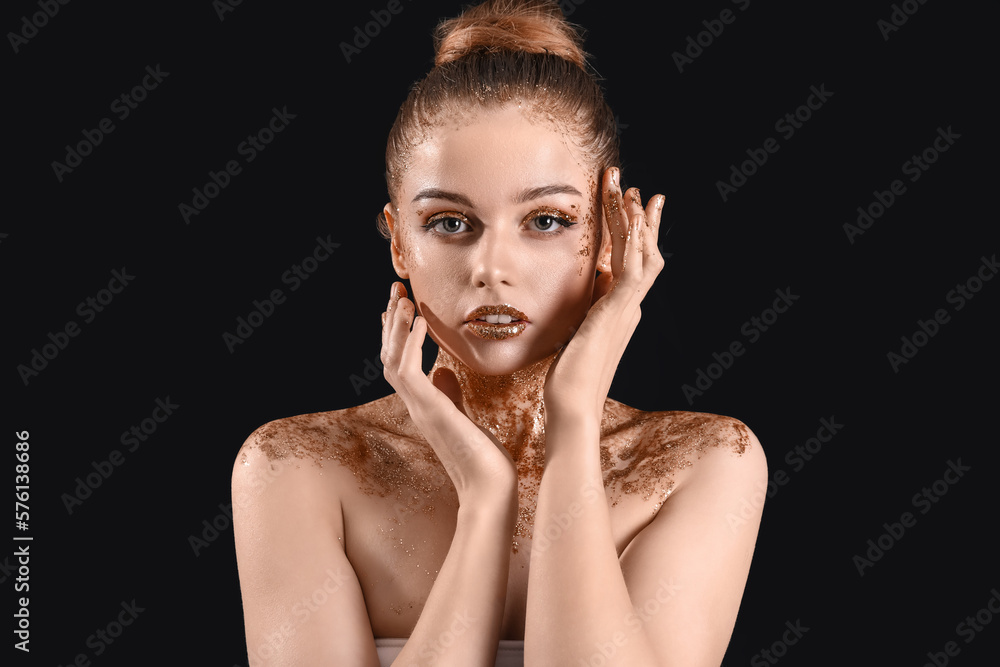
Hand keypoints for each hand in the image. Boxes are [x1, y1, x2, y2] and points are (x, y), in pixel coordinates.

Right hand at [381, 283, 516, 500]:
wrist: (489, 490)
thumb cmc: (483, 460)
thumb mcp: (466, 417)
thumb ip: (451, 393)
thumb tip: (444, 370)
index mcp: (424, 404)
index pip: (400, 362)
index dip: (396, 333)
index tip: (401, 305)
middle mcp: (416, 404)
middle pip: (388, 355)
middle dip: (391, 321)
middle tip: (396, 290)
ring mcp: (419, 408)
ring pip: (390, 360)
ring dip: (396, 327)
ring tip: (403, 299)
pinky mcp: (429, 410)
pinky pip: (408, 371)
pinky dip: (411, 343)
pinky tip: (421, 322)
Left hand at [543, 166, 665, 422]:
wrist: (571, 406)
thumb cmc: (566, 379)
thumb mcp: (573, 333)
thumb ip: (581, 310)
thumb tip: (579, 290)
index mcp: (617, 311)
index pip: (626, 262)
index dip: (627, 232)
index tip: (623, 205)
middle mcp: (628, 307)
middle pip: (641, 252)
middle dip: (636, 217)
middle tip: (631, 184)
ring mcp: (627, 308)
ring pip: (642, 253)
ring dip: (637, 220)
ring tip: (632, 189)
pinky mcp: (619, 311)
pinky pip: (635, 267)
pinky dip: (636, 239)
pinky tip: (633, 216)